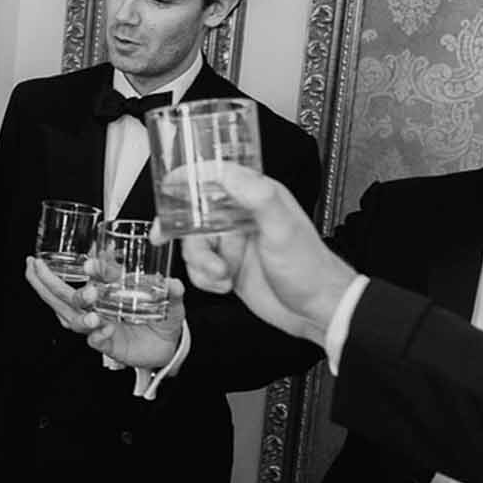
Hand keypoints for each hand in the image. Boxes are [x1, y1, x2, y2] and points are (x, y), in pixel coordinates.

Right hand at [23, 256, 184, 368]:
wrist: (168, 344)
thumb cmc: (162, 316)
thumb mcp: (169, 302)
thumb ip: (172, 293)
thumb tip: (174, 284)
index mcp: (110, 288)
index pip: (91, 273)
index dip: (88, 267)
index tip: (89, 264)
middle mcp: (98, 305)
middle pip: (63, 294)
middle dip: (47, 281)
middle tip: (39, 268)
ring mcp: (98, 324)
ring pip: (73, 318)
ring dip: (78, 314)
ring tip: (92, 316)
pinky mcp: (104, 343)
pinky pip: (92, 340)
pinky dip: (96, 336)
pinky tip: (103, 331)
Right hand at [172, 166, 355, 343]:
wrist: (317, 311)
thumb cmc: (309, 268)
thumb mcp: (282, 228)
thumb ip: (256, 196)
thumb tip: (226, 172)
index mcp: (257, 197)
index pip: (216, 177)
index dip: (189, 179)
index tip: (168, 186)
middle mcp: (242, 218)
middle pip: (195, 216)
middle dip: (185, 234)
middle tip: (165, 239)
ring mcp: (235, 244)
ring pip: (195, 246)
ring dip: (200, 263)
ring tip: (220, 274)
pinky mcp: (230, 268)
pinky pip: (200, 269)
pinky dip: (204, 279)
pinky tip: (224, 284)